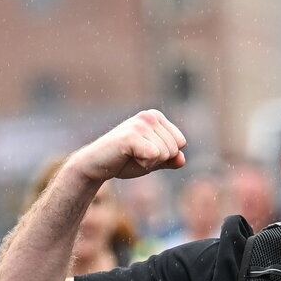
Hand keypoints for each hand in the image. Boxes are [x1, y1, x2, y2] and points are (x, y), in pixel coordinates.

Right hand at [67, 110, 186, 184]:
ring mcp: (140, 124)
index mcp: (156, 117)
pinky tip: (129, 157)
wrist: (98, 165)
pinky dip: (144, 164)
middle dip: (158, 160)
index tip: (146, 152)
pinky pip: (154, 156)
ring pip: (165, 154)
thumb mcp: (153, 161)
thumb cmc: (125, 161)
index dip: (166, 155)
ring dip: (149, 162)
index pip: (181, 142)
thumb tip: (182, 159)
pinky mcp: (132, 135)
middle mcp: (149, 116)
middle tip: (137, 156)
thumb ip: (170, 160)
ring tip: (132, 155)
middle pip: (174, 149)